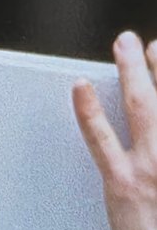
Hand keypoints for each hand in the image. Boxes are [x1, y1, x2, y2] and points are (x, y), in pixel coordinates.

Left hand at [73, 30, 156, 229]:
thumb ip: (156, 171)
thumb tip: (150, 148)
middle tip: (147, 44)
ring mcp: (153, 167)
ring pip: (144, 105)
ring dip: (133, 71)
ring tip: (124, 47)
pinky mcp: (123, 184)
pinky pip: (100, 139)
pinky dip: (88, 111)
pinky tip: (81, 89)